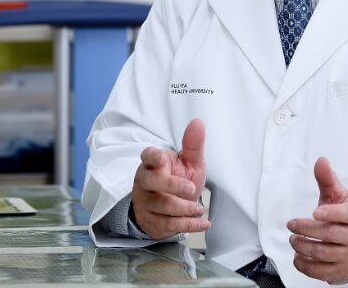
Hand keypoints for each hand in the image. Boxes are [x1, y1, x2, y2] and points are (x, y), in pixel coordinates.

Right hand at [131, 118, 209, 239]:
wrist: (171, 209)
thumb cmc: (179, 179)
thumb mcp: (189, 162)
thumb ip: (193, 145)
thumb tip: (198, 122)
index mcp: (153, 163)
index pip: (147, 156)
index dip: (152, 157)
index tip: (161, 158)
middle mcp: (145, 182)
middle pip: (151, 182)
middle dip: (172, 186)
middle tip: (192, 190)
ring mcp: (146, 202)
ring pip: (162, 206)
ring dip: (185, 209)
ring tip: (199, 208)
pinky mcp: (151, 221)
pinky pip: (168, 225)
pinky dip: (189, 225)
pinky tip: (202, 222)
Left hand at [287, 157, 347, 284]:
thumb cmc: (347, 219)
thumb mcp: (340, 197)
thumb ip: (328, 180)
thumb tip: (321, 161)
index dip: (331, 213)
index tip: (315, 212)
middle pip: (330, 234)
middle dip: (306, 229)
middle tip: (292, 225)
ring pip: (323, 253)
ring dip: (302, 246)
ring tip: (293, 240)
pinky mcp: (340, 272)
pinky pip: (320, 272)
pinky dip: (305, 265)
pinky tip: (298, 256)